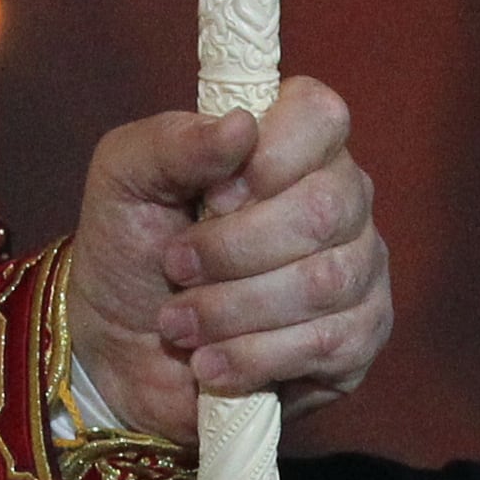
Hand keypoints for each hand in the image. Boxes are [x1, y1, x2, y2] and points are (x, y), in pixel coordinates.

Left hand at [64, 74, 389, 439]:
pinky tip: (213, 364)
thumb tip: (241, 125)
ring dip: (234, 310)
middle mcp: (338, 195)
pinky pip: (330, 344)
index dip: (270, 157)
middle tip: (176, 268)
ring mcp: (358, 267)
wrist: (120, 348)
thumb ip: (174, 143)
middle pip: (324, 209)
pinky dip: (256, 357)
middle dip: (233, 251)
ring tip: (181, 325)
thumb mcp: (125, 178)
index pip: (320, 115)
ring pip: (325, 282)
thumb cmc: (130, 245)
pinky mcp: (359, 338)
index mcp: (289, 139)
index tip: (213, 197)